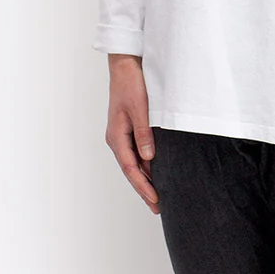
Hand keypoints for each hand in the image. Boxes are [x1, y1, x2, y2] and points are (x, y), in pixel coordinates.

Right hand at [104, 54, 159, 214]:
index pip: (131, 169)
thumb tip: (148, 159)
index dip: (144, 186)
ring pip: (133, 162)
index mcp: (116, 137)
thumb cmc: (131, 85)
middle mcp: (116, 139)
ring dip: (145, 178)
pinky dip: (145, 164)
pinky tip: (154, 171)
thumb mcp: (140, 109)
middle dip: (144, 189)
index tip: (156, 200)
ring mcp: (121, 134)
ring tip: (158, 195)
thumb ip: (143, 133)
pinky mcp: (128, 128)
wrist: (125, 66)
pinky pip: (136, 152)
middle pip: (131, 170)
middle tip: (158, 207)